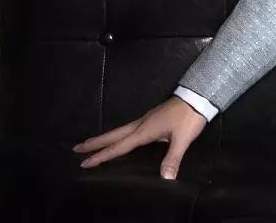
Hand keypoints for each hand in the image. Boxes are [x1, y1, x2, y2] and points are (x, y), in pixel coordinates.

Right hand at [72, 95, 207, 179]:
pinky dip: (118, 134)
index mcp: (144, 131)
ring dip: (105, 137)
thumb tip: (166, 178)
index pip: (119, 146)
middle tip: (77, 148)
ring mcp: (146, 119)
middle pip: (113, 135)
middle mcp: (141, 124)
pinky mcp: (152, 118)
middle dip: (95, 142)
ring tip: (91, 143)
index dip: (101, 156)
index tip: (84, 162)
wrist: (198, 97)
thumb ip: (173, 158)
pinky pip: (129, 128)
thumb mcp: (182, 139)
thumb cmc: (189, 118)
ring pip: (120, 130)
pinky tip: (120, 137)